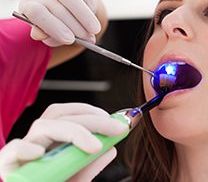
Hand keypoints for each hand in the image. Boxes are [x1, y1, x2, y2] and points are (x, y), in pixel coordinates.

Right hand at [0, 103, 127, 180]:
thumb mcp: (78, 179)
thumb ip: (92, 165)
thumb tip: (110, 149)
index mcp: (52, 142)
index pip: (67, 114)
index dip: (91, 112)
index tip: (115, 121)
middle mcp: (37, 142)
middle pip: (60, 116)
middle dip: (93, 120)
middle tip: (117, 129)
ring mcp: (23, 152)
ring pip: (43, 126)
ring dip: (73, 131)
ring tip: (94, 147)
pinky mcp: (8, 165)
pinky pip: (14, 149)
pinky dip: (27, 147)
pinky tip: (41, 153)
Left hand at [19, 0, 101, 46]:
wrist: (65, 12)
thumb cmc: (56, 25)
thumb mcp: (51, 35)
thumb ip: (52, 37)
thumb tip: (58, 38)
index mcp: (28, 6)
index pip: (36, 13)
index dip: (54, 27)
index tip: (70, 40)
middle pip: (56, 5)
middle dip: (76, 26)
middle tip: (89, 39)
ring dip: (84, 15)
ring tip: (94, 29)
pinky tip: (93, 11)